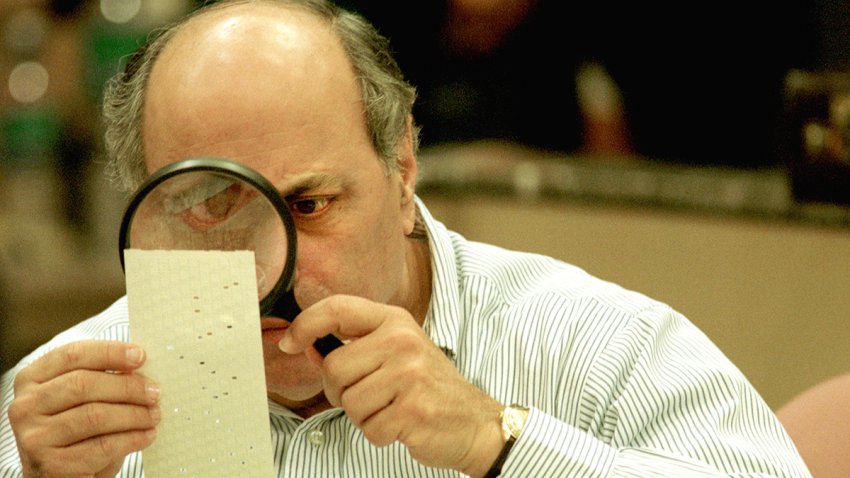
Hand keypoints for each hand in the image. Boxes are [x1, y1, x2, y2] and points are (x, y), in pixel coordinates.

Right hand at [8, 340, 160, 477]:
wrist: (59, 476)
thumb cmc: (76, 431)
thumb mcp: (81, 400)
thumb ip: (101, 378)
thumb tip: (140, 364)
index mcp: (31, 379)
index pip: (72, 355)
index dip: (110, 352)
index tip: (141, 356)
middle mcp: (25, 406)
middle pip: (84, 384)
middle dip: (127, 386)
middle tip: (155, 392)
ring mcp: (34, 437)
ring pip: (94, 416)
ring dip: (134, 414)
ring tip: (154, 415)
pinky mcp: (51, 465)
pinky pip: (101, 446)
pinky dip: (131, 439)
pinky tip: (146, 435)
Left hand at [279, 295, 505, 476]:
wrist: (474, 422)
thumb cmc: (428, 387)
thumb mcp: (395, 352)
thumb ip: (353, 345)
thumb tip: (304, 343)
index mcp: (395, 320)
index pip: (337, 308)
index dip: (305, 324)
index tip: (289, 342)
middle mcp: (402, 341)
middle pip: (334, 368)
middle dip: (341, 391)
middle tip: (369, 396)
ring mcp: (409, 374)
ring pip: (348, 401)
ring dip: (362, 416)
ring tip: (390, 408)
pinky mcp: (412, 410)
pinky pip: (367, 428)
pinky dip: (378, 434)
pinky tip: (400, 424)